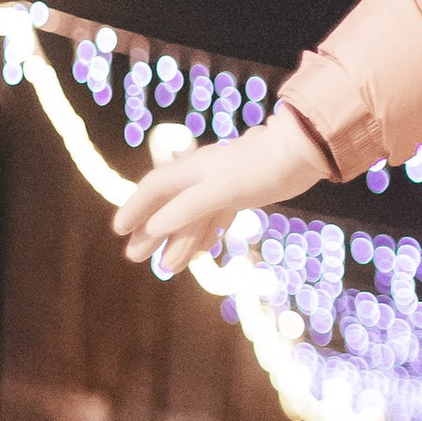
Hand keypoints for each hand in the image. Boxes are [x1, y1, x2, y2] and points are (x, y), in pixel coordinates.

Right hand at [113, 104, 322, 273]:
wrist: (302, 153)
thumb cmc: (261, 169)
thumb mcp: (221, 191)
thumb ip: (188, 208)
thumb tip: (154, 227)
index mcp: (192, 171)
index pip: (154, 189)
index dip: (135, 208)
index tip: (119, 231)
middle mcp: (202, 176)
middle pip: (169, 206)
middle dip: (151, 232)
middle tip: (134, 257)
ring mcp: (222, 185)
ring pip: (192, 216)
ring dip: (177, 240)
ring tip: (165, 267)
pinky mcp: (242, 192)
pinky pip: (215, 217)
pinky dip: (204, 235)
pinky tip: (200, 254)